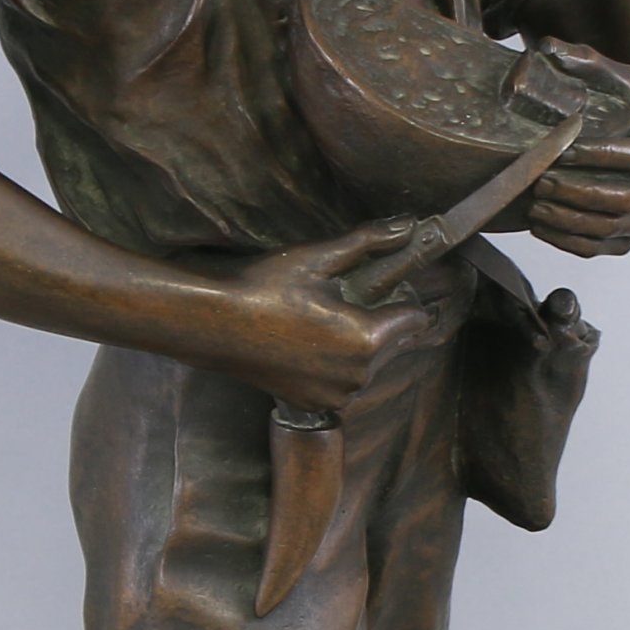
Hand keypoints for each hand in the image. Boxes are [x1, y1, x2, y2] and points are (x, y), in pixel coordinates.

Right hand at [210, 220, 453, 415]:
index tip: (377, 287)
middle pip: (393, 343)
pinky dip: (335, 367)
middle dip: (379, 322)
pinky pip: (343, 384)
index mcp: (367, 338)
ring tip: (320, 322)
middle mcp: (359, 375)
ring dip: (358, 346)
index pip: (415, 318)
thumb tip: (409, 223)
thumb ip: (369, 241)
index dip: (401, 298)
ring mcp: (337, 395)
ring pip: (369, 365)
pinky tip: (306, 345)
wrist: (215, 326)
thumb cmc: (264, 288)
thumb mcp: (318, 257)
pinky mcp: (316, 405)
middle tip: (339, 301)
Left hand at [524, 45, 629, 257]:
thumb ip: (589, 62)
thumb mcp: (624, 78)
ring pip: (612, 228)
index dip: (602, 156)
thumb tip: (549, 46)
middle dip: (579, 192)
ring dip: (571, 220)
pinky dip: (572, 242)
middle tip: (541, 181)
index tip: (564, 149)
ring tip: (536, 206)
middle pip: (625, 200)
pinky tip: (542, 227)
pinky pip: (604, 248)